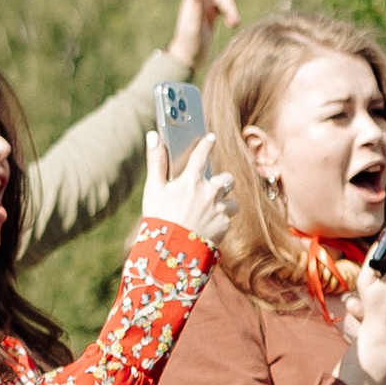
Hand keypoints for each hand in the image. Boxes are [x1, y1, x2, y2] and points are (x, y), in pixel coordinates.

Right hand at [145, 126, 234, 250]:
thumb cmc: (160, 218)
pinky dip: (221, 221)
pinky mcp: (225, 225)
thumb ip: (156, 161)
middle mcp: (210, 192)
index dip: (206, 144)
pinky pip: (228, 219)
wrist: (173, 249)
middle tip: (212, 187)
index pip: (201, 154)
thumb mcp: (153, 189)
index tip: (210, 138)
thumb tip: (153, 135)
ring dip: (225, 203)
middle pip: (226, 179)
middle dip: (222, 181)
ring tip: (213, 210)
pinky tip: (209, 226)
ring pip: (232, 201)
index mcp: (191, 180)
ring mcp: (219, 209)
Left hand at [163, 0, 240, 79]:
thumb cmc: (189, 43)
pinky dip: (228, 2)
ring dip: (232, 12)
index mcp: (193, 1)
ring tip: (234, 25)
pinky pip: (222, 5)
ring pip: (225, 3)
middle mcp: (199, 3)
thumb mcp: (192, 25)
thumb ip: (195, 7)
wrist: (187, 59)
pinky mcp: (210, 18)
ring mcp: (205, 10)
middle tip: (234, 24)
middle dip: (230, 8)